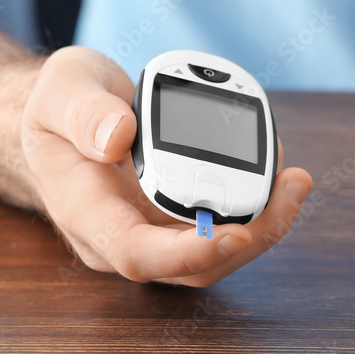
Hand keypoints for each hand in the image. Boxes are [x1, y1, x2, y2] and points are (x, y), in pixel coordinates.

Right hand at [20, 46, 311, 285]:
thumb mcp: (62, 88)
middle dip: (253, 236)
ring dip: (264, 225)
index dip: (190, 253)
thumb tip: (119, 137)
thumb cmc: (59, 106)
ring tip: (295, 179)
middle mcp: (122, 235)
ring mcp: (153, 231)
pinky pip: (221, 226)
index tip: (237, 233)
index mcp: (86, 211)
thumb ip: (84, 111)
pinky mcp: (176, 220)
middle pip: (194, 265)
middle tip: (293, 187)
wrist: (64, 119)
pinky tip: (276, 172)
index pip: (137, 254)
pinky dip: (255, 205)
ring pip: (216, 254)